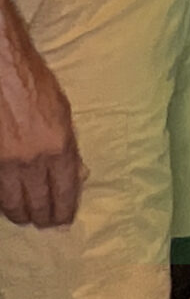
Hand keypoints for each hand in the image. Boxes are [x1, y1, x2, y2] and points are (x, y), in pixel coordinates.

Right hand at [0, 37, 83, 226]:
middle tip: (47, 225)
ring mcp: (7, 163)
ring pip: (12, 204)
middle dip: (43, 218)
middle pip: (38, 203)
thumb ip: (67, 144)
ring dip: (22, 215)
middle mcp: (32, 160)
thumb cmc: (37, 86)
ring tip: (28, 219)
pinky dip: (4, 202)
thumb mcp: (63, 112)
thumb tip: (73, 172)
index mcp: (58, 145)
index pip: (64, 190)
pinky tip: (9, 205)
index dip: (65, 209)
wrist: (3, 73)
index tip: (65, 220)